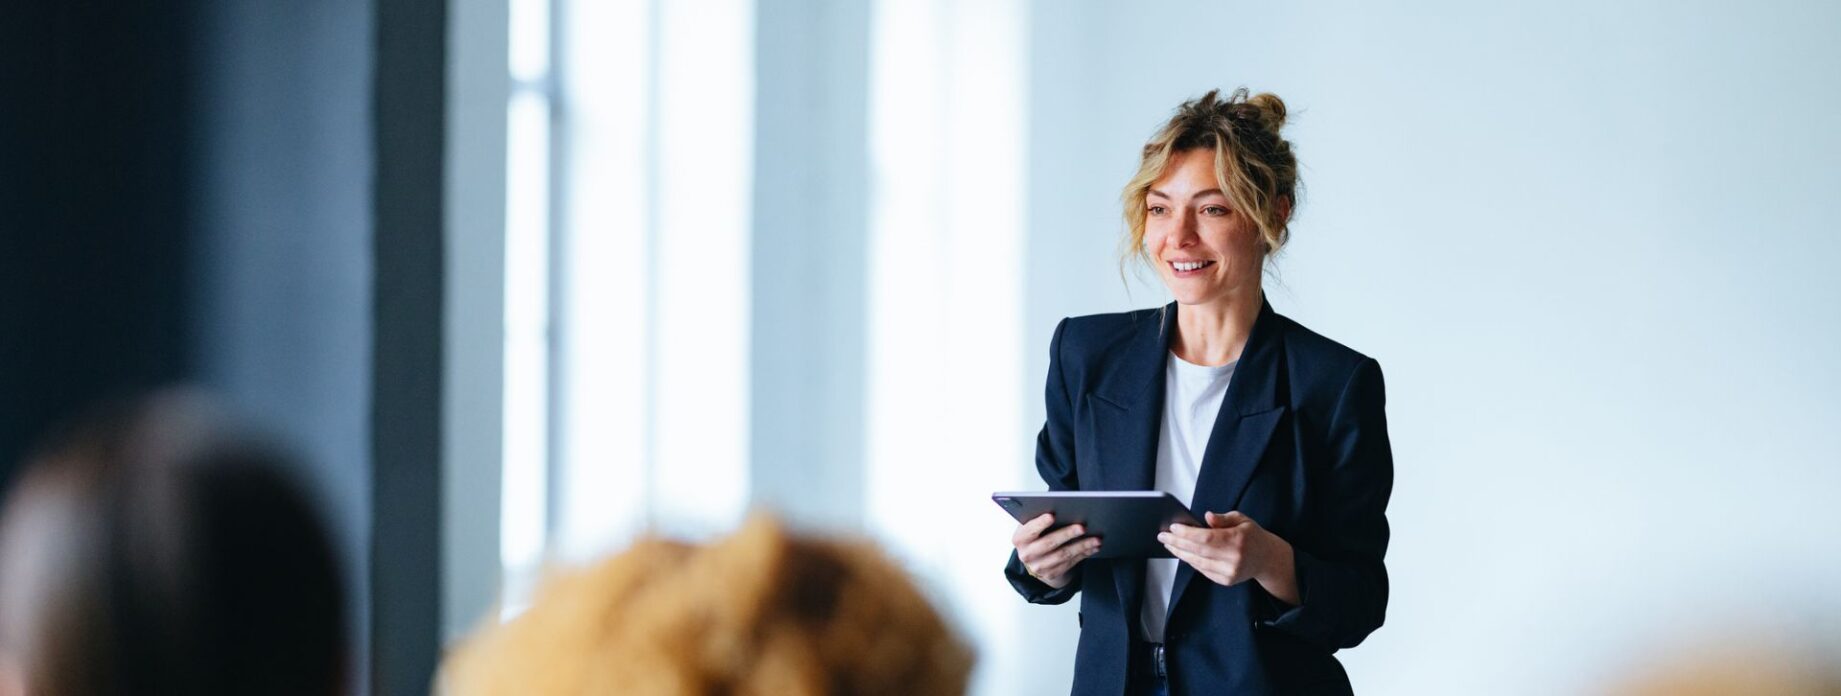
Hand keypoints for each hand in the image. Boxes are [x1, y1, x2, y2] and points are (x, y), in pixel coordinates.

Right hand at [1012, 513, 1100, 588]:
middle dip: (1067, 534)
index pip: (1029, 530)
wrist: (1034, 557)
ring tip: (1096, 538)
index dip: (1040, 523)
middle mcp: (1027, 555)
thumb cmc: (1036, 534)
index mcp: (1019, 539)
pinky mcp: (1051, 574)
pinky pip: (1070, 563)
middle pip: (1049, 543)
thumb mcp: (1031, 525)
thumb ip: (1040, 518)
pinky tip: (1093, 547)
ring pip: (1063, 555)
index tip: (1052, 515)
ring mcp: (1039, 567)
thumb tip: (1063, 508)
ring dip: (1082, 546)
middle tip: (1082, 527)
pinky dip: (1084, 554)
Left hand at [1158, 511, 1297, 603]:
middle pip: (1198, 550)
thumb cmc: (1252, 536)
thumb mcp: (1242, 519)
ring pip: (1198, 562)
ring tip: (1168, 544)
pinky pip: (1202, 570)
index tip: (1173, 527)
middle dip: (1177, 542)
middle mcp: (1234, 558)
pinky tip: (1181, 552)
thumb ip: (1223, 518)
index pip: (1206, 538)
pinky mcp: (1226, 580)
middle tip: (1162, 536)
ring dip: (1180, 552)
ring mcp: (1229, 572)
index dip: (1187, 533)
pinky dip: (1190, 561)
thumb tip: (1206, 516)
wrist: (1267, 559)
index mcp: (1238, 540)